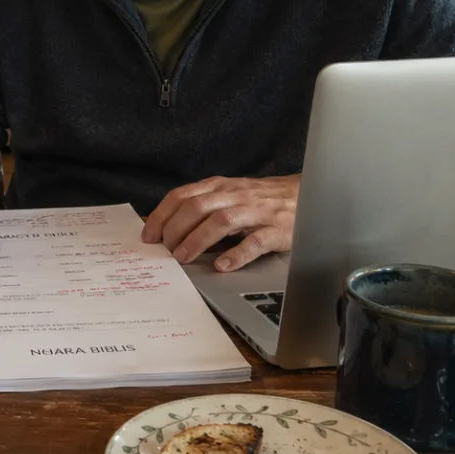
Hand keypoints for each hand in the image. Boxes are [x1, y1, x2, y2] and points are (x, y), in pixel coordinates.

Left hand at [142, 175, 299, 271]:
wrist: (306, 195)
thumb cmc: (260, 199)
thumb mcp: (228, 195)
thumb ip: (201, 206)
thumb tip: (165, 227)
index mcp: (219, 187)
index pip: (182, 196)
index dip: (162, 216)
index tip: (148, 236)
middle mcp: (234, 196)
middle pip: (197, 207)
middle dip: (176, 229)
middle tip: (166, 251)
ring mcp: (256, 212)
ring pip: (221, 221)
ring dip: (198, 240)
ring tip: (184, 258)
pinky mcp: (276, 230)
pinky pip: (255, 241)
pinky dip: (237, 254)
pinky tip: (223, 266)